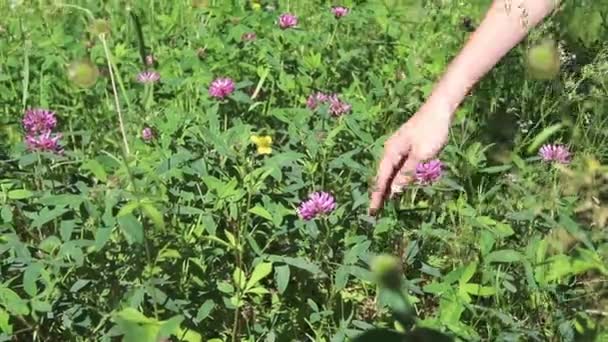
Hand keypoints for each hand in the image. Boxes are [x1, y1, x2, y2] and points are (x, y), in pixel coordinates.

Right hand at [369, 101, 451, 215]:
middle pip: (384, 176)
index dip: (377, 196)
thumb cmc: (431, 131)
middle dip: (380, 193)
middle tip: (375, 210)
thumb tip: (394, 190)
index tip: (372, 211)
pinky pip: (399, 167)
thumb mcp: (421, 155)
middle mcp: (391, 150)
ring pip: (391, 172)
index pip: (381, 179)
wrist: (439, 109)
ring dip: (389, 186)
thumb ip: (407, 173)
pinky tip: (400, 184)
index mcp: (391, 152)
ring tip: (384, 202)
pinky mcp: (408, 147)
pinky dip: (398, 177)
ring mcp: (399, 148)